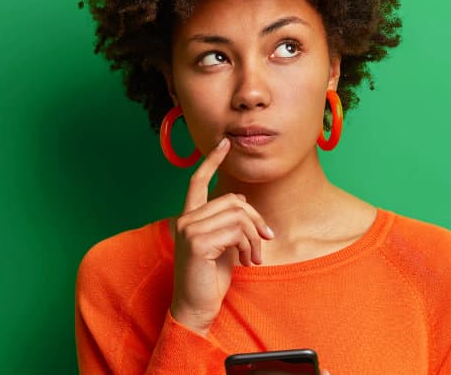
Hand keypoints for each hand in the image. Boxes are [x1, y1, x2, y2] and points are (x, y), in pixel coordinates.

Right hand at [170, 137, 274, 335]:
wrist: (197, 307)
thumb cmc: (210, 278)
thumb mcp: (223, 245)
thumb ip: (229, 222)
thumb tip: (244, 203)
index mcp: (190, 217)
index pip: (197, 181)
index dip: (211, 161)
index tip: (224, 143)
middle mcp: (186, 219)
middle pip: (233, 200)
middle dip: (255, 219)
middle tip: (264, 241)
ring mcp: (189, 229)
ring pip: (238, 215)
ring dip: (254, 237)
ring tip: (254, 257)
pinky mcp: (198, 241)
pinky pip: (236, 231)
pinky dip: (248, 246)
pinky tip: (246, 261)